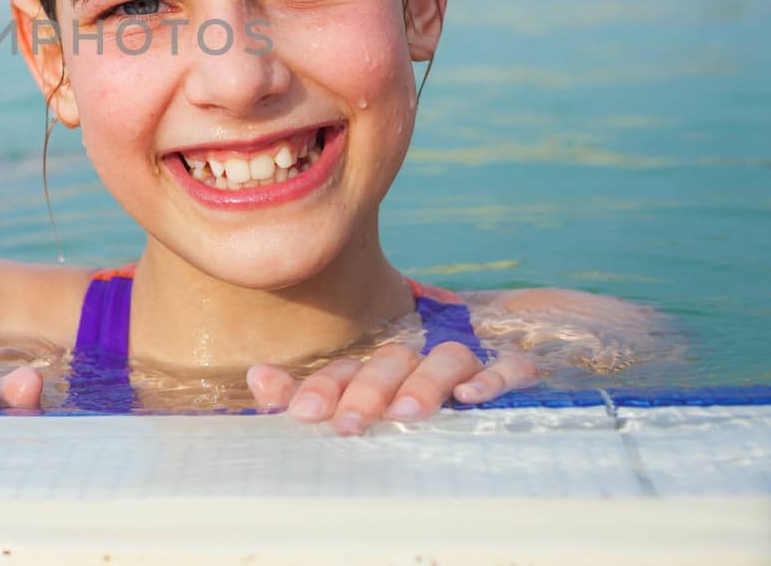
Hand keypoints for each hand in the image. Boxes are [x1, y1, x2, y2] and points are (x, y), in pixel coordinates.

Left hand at [246, 341, 537, 435]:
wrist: (507, 345)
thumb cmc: (418, 391)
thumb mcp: (367, 400)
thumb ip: (315, 393)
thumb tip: (255, 377)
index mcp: (381, 365)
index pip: (347, 369)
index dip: (322, 388)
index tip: (298, 412)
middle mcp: (420, 356)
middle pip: (390, 362)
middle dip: (366, 391)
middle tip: (348, 425)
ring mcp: (468, 358)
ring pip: (445, 359)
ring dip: (424, 384)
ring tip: (406, 413)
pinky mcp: (515, 363)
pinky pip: (510, 366)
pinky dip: (493, 378)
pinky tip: (472, 398)